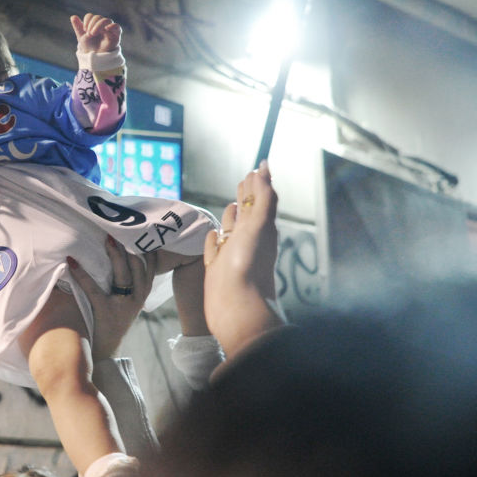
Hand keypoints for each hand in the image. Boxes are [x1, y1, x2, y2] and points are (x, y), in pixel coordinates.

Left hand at [67, 236, 157, 360]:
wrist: (104, 352)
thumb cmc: (112, 322)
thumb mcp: (126, 304)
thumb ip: (127, 285)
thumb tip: (119, 257)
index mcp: (142, 294)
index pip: (150, 267)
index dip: (147, 248)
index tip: (142, 229)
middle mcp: (137, 298)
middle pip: (137, 266)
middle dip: (129, 246)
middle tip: (118, 229)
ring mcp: (123, 305)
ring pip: (123, 275)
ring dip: (114, 255)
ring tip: (106, 238)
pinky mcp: (106, 312)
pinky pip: (93, 289)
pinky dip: (82, 274)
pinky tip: (72, 263)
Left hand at [71, 13, 120, 53]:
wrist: (96, 56)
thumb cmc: (89, 45)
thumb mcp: (81, 36)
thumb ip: (77, 26)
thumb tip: (73, 16)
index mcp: (93, 23)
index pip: (90, 16)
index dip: (87, 20)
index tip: (84, 29)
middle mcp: (102, 24)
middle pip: (98, 17)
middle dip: (92, 24)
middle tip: (89, 33)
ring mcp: (109, 28)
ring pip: (106, 20)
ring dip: (98, 25)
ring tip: (93, 33)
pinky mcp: (116, 34)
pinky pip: (116, 26)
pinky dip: (112, 26)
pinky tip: (107, 28)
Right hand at [202, 161, 284, 358]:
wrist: (237, 308)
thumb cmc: (250, 266)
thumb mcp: (260, 224)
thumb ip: (263, 196)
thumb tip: (264, 167)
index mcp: (262, 229)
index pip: (259, 199)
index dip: (257, 183)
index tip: (257, 168)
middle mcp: (248, 241)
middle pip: (246, 212)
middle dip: (245, 196)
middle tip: (243, 180)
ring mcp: (231, 256)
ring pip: (231, 231)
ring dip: (230, 217)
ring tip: (232, 205)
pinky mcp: (215, 269)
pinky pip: (214, 250)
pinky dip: (213, 240)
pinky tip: (212, 236)